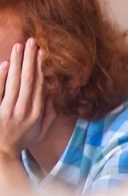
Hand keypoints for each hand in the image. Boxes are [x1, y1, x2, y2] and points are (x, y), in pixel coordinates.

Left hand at [0, 39, 48, 155]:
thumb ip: (50, 114)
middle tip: (32, 42)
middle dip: (30, 59)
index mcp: (36, 114)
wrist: (0, 154)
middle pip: (28, 80)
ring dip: (18, 63)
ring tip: (19, 46)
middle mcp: (23, 110)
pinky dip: (2, 77)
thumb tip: (54, 96)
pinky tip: (5, 64)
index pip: (40, 86)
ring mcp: (6, 110)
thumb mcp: (41, 132)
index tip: (43, 53)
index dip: (42, 68)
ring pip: (14, 82)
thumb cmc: (21, 141)